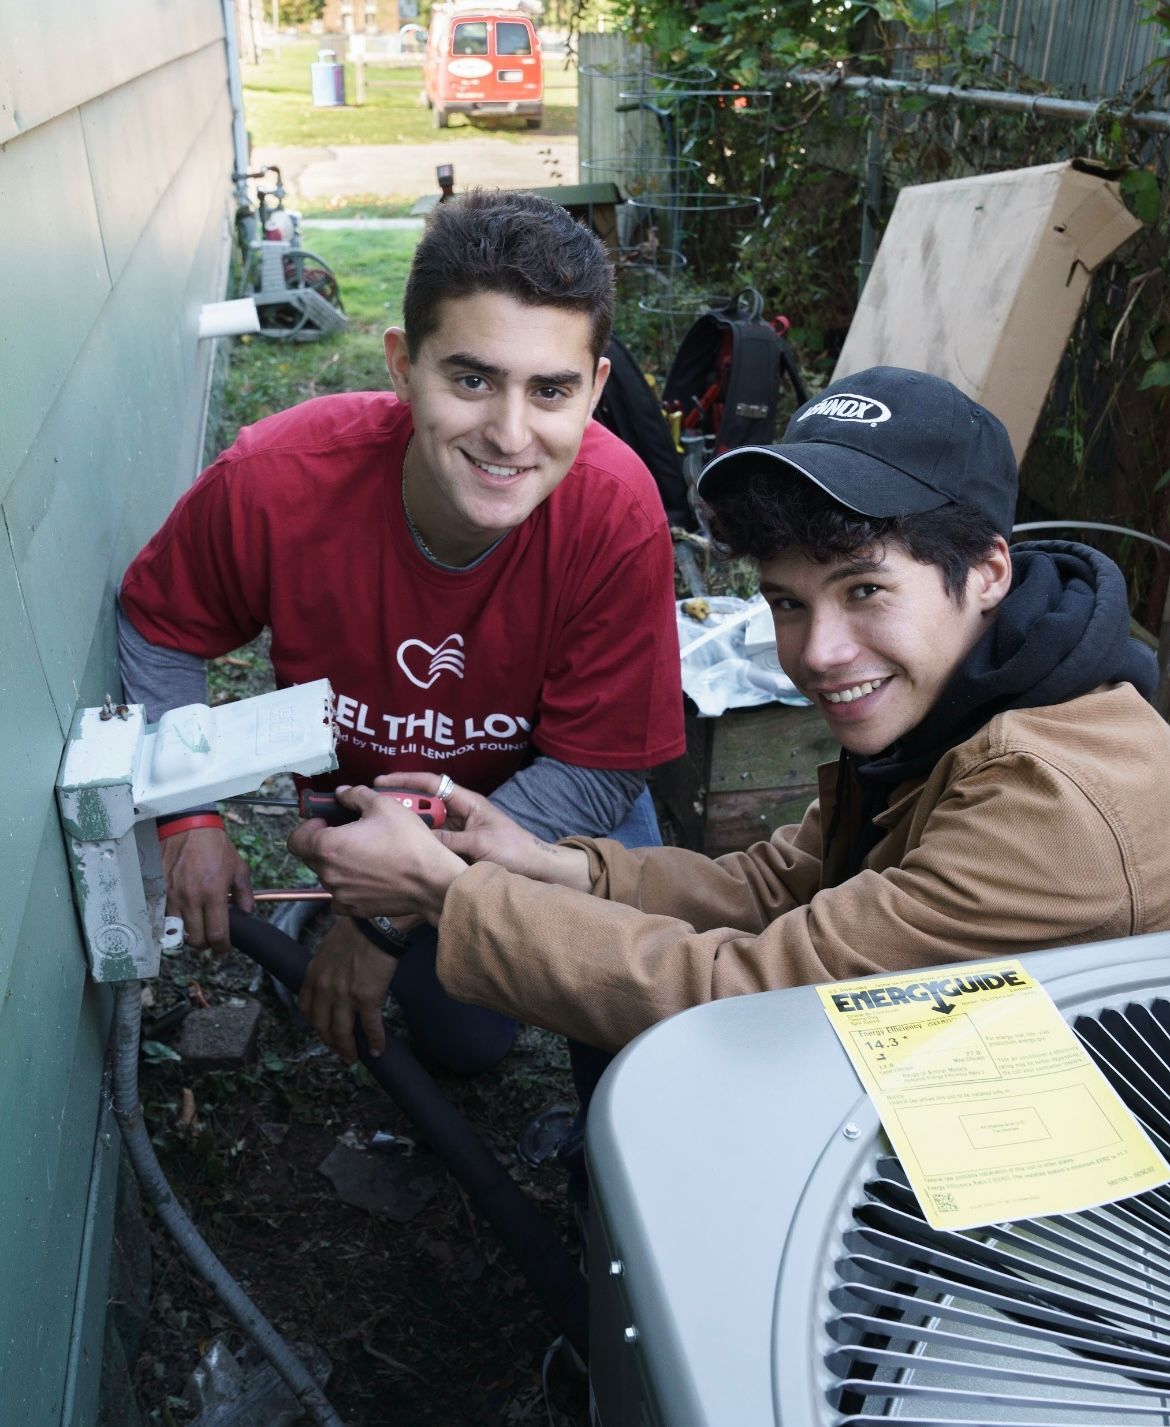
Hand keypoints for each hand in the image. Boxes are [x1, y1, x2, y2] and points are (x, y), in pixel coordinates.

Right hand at [162, 826, 253, 954]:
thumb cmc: (214, 846)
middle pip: (195, 940)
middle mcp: (191, 898)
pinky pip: (165, 917)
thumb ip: (244, 893)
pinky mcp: (160, 890)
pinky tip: (183, 914)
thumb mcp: (238, 867)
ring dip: (188, 933)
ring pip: (178, 931)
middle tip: (211, 936)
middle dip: (205, 943)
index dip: (222, 947)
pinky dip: (174, 922)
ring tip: (197, 925)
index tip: (224, 947)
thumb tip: (245, 912)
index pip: (216, 933)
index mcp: (213, 893)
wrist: (188, 827)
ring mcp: (173, 895)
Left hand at [287, 785, 466, 921]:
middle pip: (310, 857)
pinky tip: (368, 875)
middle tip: (349, 833)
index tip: (326, 822)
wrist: (432, 880)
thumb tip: (341, 793)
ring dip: (338, 864)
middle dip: (324, 843)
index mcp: (328, 846)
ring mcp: (341, 894)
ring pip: (328, 875)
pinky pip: (341, 896)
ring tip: (365, 853)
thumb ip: (355, 795)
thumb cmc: (409, 843)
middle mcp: (329, 873)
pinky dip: (348, 886)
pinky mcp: (355, 909)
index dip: (308, 827)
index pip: (295, 840)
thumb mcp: (384, 805)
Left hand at [298, 918, 396, 1061]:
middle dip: (330, 1043)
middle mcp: (325, 989)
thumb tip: (333, 979)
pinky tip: (378, 1051)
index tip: (322, 1030)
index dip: (314, 1025)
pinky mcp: (367, 999)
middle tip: (340, 1050)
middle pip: (323, 1027)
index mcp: (313, 976)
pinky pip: (370, 1027)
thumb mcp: (329, 949)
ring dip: (348, 1049)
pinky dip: (375, 1042)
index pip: (307, 1010)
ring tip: (354, 1057)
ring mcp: (345, 996)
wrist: (375, 924)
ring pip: (342, 1033)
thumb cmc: (356, 930)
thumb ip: (325, 968)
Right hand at [377, 772, 592, 891]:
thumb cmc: (514, 850)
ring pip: (425, 825)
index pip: (431, 783)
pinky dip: (417, 845)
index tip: (380, 781)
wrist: (536, 872)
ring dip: (407, 827)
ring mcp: (457, 833)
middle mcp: (459, 815)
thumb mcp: (479, 843)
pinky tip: (400, 850)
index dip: (405, 780)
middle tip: (373, 809)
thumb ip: (449, 840)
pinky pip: (432, 844)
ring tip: (381, 830)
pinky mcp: (456, 851)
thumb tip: (417, 839)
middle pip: (423, 804)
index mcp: (467, 803)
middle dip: (400, 804)